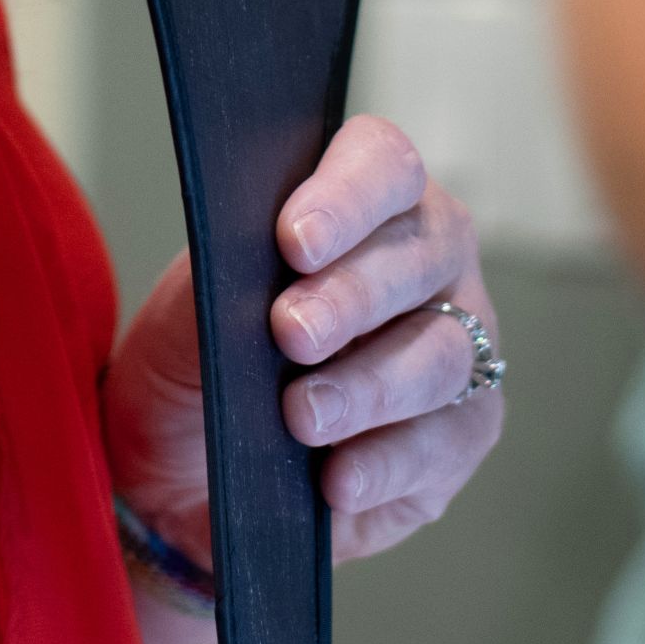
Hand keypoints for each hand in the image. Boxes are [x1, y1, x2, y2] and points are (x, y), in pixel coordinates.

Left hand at [103, 115, 506, 603]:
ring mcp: (455, 347)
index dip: (347, 197)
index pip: (382, 165)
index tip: (293, 241)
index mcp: (364, 200)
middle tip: (291, 333)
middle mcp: (428, 262)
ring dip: (368, 386)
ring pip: (441, 354)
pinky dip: (386, 463)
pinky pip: (443, 443)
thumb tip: (242, 268)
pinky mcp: (459, 435)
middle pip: (422, 256)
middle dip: (352, 296)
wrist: (186, 467)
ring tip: (302, 415)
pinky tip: (336, 478)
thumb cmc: (201, 359)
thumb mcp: (186, 313)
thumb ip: (220, 281)